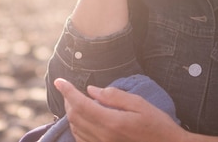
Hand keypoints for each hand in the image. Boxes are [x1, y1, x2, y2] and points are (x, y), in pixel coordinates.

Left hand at [54, 78, 185, 141]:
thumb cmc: (158, 126)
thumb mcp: (140, 104)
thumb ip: (114, 96)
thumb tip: (91, 90)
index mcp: (112, 122)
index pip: (81, 104)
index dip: (67, 91)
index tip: (59, 81)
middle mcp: (104, 137)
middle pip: (75, 117)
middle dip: (68, 101)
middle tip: (70, 89)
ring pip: (76, 130)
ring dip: (72, 114)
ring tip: (76, 102)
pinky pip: (83, 141)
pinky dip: (78, 128)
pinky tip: (83, 119)